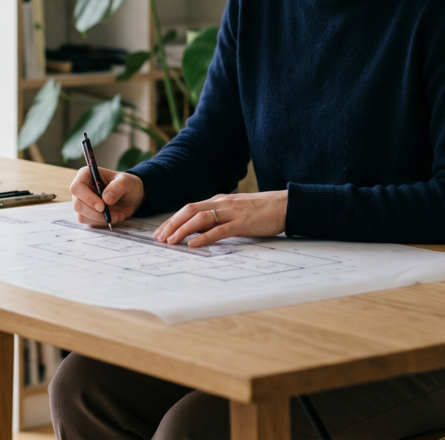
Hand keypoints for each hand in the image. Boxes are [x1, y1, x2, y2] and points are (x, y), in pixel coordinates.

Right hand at [70, 166, 143, 226]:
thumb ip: (117, 187)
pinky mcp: (88, 215)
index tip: (102, 206)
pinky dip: (103, 223)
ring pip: (82, 216)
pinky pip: (90, 223)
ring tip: (117, 216)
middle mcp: (81, 190)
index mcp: (86, 175)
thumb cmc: (127, 185)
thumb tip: (106, 198)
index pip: (77, 187)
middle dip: (94, 213)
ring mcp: (83, 203)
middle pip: (77, 205)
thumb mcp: (126, 181)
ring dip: (100, 219)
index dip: (87, 198)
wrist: (131, 197)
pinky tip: (115, 218)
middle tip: (110, 214)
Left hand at [153, 191, 287, 247]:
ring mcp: (231, 212)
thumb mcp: (234, 212)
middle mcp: (221, 203)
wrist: (285, 206)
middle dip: (171, 224)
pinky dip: (203, 237)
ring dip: (182, 230)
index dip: (173, 220)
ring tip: (170, 242)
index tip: (160, 232)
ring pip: (200, 219)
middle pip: (189, 211)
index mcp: (218, 200)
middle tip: (159, 238)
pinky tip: (193, 244)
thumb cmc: (261, 211)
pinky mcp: (242, 223)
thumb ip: (218, 218)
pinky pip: (219, 230)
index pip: (189, 208)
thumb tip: (199, 231)